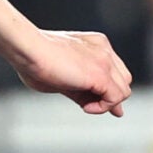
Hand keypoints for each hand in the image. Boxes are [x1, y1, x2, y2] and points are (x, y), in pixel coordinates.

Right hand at [12, 29, 132, 116]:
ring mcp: (105, 61)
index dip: (107, 88)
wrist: (28, 49)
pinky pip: (116, 98)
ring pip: (124, 90)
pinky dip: (102, 107)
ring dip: (106, 103)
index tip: (95, 102)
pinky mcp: (101, 75)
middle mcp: (104, 50)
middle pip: (123, 79)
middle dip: (110, 96)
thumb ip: (81, 90)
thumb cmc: (33, 61)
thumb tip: (91, 106)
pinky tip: (86, 107)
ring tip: (84, 105)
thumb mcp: (61, 77)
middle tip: (89, 105)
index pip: (113, 70)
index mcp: (95, 44)